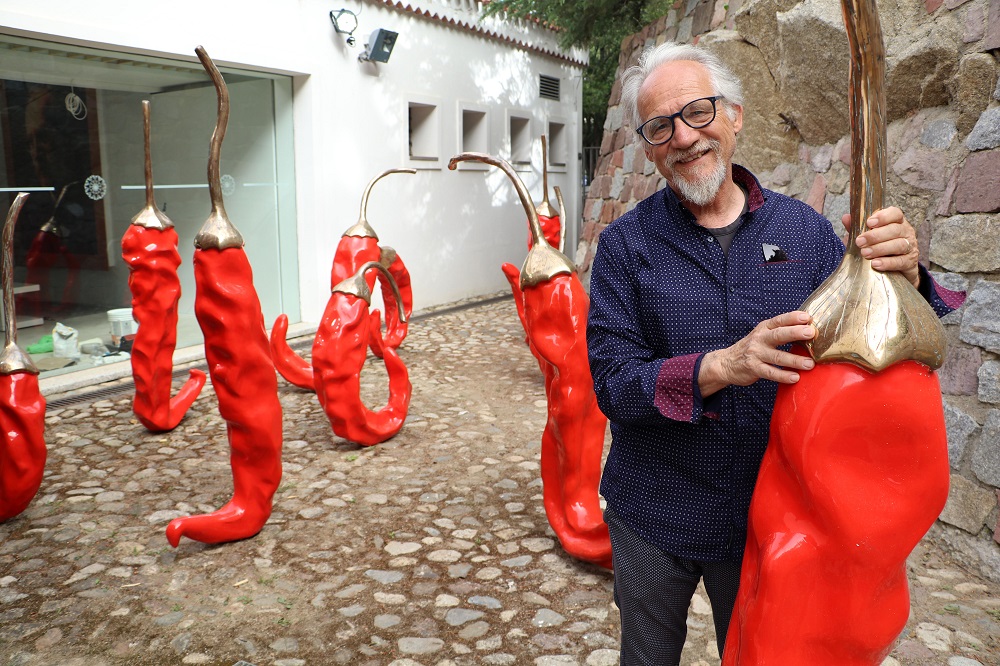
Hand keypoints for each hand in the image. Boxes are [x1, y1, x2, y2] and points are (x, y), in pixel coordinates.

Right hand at [699, 311, 816, 396]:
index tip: (808, 317)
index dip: (793, 318)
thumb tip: (808, 329)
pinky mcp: (753, 369)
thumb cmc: (751, 348)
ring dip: (794, 360)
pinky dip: (783, 375)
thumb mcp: (762, 335)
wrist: (726, 363)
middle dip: (795, 333)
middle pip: (778, 335)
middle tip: (811, 333)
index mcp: (764, 328)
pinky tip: (794, 377)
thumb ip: (780, 332)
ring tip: (809, 364)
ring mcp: (755, 354)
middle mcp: (759, 339)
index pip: (779, 320)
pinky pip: (770, 373)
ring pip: (777, 357)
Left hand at [850, 207, 919, 287]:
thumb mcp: (867, 238)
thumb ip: (857, 228)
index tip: (869, 222)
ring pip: (899, 245)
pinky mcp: (910, 262)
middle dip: (875, 235)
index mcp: (896, 222)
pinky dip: (888, 263)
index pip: (895, 213)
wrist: (896, 271)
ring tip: (865, 253)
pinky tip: (876, 264)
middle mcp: (906, 232)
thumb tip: (846, 218)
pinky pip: (901, 261)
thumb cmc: (879, 250)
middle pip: (895, 229)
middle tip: (860, 242)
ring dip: (880, 249)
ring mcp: (911, 247)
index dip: (883, 216)